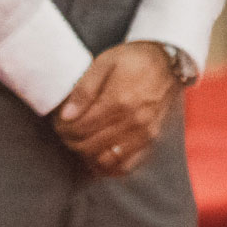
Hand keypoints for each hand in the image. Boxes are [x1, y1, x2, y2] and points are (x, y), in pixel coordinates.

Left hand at [51, 41, 179, 177]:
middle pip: (91, 145)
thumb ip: (84, 90)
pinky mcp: (151, 141)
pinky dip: (108, 166)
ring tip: (78, 141)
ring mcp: (144, 134)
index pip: (81, 127)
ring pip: (106, 160)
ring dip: (87, 154)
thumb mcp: (103, 63)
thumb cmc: (132, 60)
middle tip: (64, 131)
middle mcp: (133, 122)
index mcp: (118, 101)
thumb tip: (66, 115)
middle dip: (71, 141)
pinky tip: (96, 157)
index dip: (63, 128)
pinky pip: (127, 165)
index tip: (58, 122)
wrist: (168, 63)